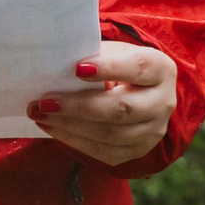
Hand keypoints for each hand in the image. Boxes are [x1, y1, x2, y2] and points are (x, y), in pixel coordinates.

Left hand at [29, 40, 176, 167]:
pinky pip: (105, 152)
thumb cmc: (118, 65)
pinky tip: (52, 127)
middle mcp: (163, 102)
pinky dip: (74, 141)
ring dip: (70, 126)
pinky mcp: (139, 150)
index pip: (136, 68)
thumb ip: (93, 56)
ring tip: (41, 114)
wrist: (139, 90)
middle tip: (45, 101)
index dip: (108, 68)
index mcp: (160, 68)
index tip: (76, 69)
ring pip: (111, 134)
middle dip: (79, 106)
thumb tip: (56, 66)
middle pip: (122, 108)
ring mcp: (153, 130)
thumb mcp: (113, 52)